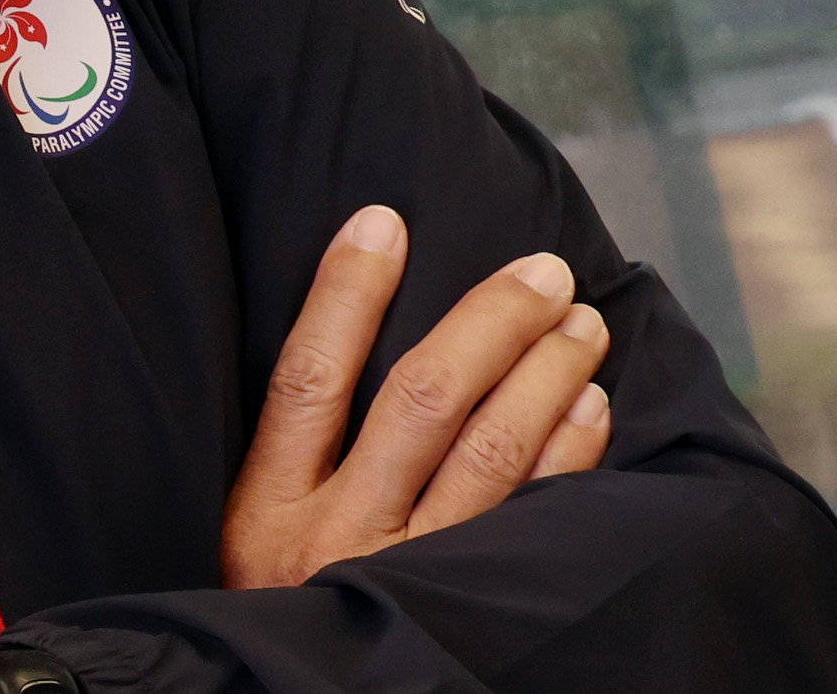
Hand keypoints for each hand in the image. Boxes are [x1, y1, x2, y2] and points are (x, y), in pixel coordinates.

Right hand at [221, 202, 611, 589]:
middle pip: (420, 401)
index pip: (308, 377)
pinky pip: (534, 518)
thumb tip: (345, 345)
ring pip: (489, 453)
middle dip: (486, 323)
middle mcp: (340, 539)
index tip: (383, 221)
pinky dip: (568, 453)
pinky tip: (588, 405)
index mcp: (267, 512)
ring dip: (542, 374)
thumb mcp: (248, 544)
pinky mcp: (471, 611)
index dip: (346, 294)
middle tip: (540, 270)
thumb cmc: (275, 614)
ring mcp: (411, 576)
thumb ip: (288, 464)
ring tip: (577, 321)